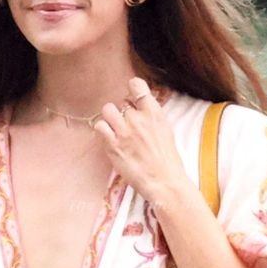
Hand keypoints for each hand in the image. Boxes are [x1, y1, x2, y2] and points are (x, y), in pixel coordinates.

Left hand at [92, 76, 191, 211]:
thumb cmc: (167, 160)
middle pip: (122, 103)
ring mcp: (124, 131)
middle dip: (124, 113)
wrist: (164, 182)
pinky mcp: (113, 145)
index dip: (132, 89)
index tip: (132, 98)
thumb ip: (152, 116)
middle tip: (128, 128)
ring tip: (116, 130)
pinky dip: (102, 131)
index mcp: (154, 113)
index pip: (136, 85)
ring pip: (108, 110)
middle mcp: (138, 118)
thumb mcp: (165, 130)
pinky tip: (109, 139)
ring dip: (111, 118)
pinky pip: (99, 126)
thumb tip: (140, 106)